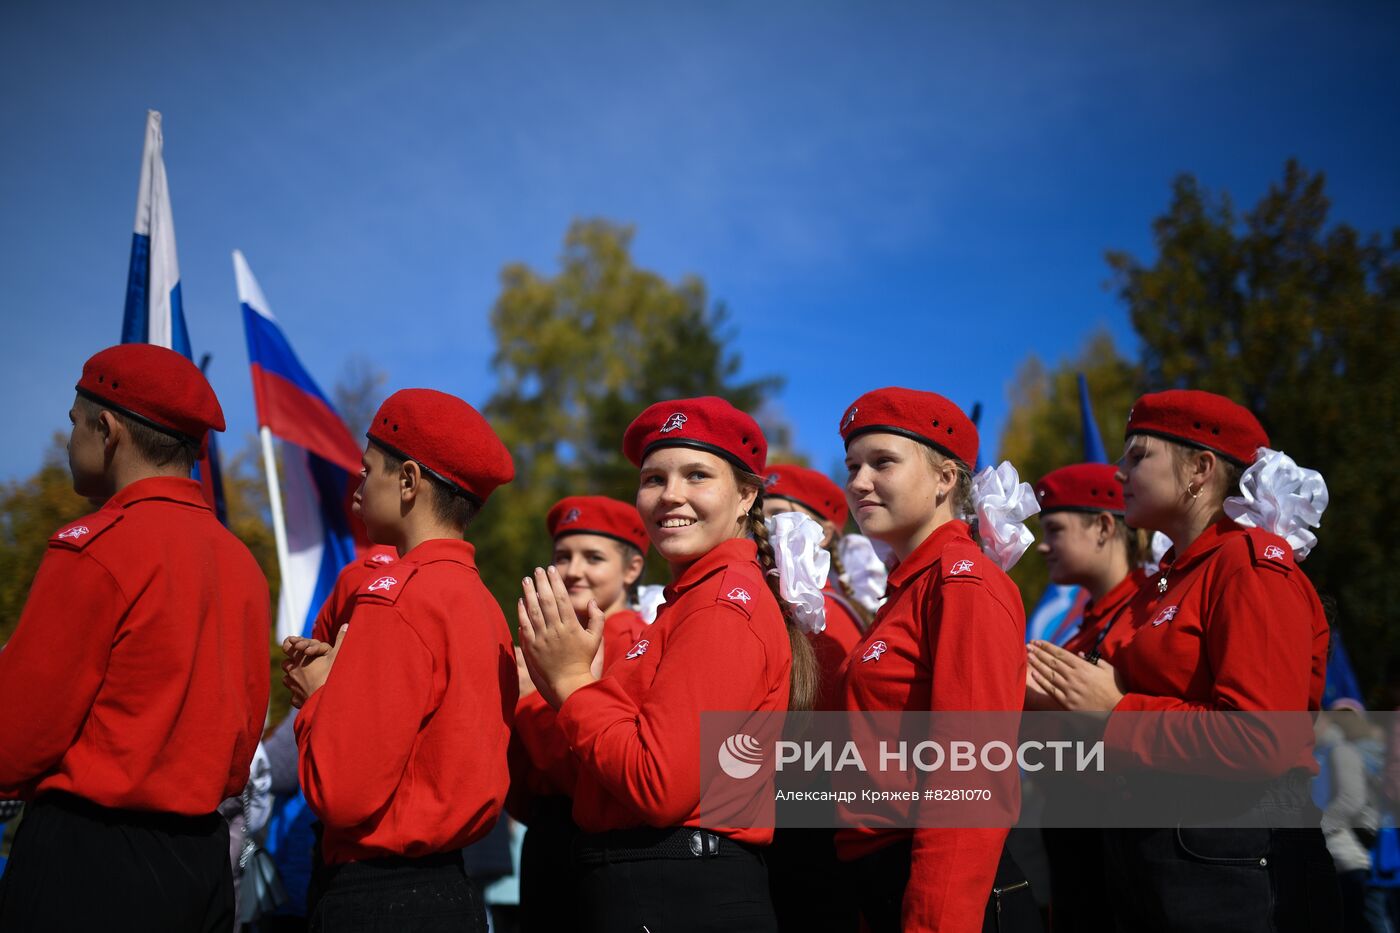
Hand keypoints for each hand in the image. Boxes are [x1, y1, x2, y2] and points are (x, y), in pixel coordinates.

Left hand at [282, 625, 347, 707]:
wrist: (328, 702)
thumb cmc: (332, 676)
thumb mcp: (339, 655)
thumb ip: (341, 639)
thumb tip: (345, 625)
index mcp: (300, 659)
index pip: (287, 647)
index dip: (290, 644)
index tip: (297, 646)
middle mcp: (293, 673)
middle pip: (286, 663)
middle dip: (293, 662)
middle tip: (304, 662)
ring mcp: (293, 687)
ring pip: (286, 679)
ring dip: (293, 677)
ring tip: (305, 677)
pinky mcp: (297, 700)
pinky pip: (293, 696)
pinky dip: (298, 693)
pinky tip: (308, 693)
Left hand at [517, 565, 603, 708]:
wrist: (569, 682)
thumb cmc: (583, 659)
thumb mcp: (596, 639)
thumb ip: (597, 618)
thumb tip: (591, 601)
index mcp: (571, 627)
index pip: (562, 598)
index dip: (556, 582)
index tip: (551, 569)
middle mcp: (556, 630)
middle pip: (546, 601)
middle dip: (541, 583)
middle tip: (537, 569)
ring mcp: (542, 639)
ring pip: (534, 611)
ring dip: (529, 593)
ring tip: (526, 580)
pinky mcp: (532, 647)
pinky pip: (525, 625)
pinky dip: (522, 612)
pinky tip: (521, 600)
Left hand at [1027, 640, 1123, 712]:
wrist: (1118, 712)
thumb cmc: (1116, 690)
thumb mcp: (1109, 669)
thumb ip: (1094, 660)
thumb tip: (1079, 653)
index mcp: (1084, 667)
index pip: (1060, 653)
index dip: (1047, 646)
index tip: (1037, 641)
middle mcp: (1074, 677)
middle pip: (1052, 662)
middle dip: (1038, 652)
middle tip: (1027, 645)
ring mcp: (1070, 690)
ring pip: (1049, 674)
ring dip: (1037, 664)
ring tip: (1028, 657)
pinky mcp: (1067, 703)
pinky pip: (1051, 690)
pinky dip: (1041, 682)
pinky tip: (1034, 675)